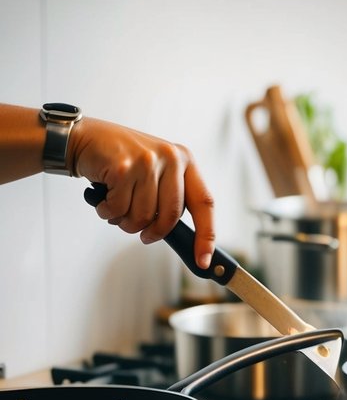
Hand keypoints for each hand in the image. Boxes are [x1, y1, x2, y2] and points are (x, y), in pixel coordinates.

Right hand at [69, 117, 214, 267]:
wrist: (87, 139)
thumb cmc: (122, 161)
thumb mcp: (156, 172)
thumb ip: (170, 198)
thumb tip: (183, 237)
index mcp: (184, 160)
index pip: (204, 202)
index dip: (206, 235)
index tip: (204, 260)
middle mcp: (171, 158)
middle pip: (171, 216)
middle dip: (154, 232)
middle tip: (143, 234)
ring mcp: (147, 162)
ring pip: (143, 217)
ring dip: (126, 222)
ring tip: (117, 207)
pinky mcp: (123, 168)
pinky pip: (119, 209)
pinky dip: (108, 211)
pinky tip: (104, 199)